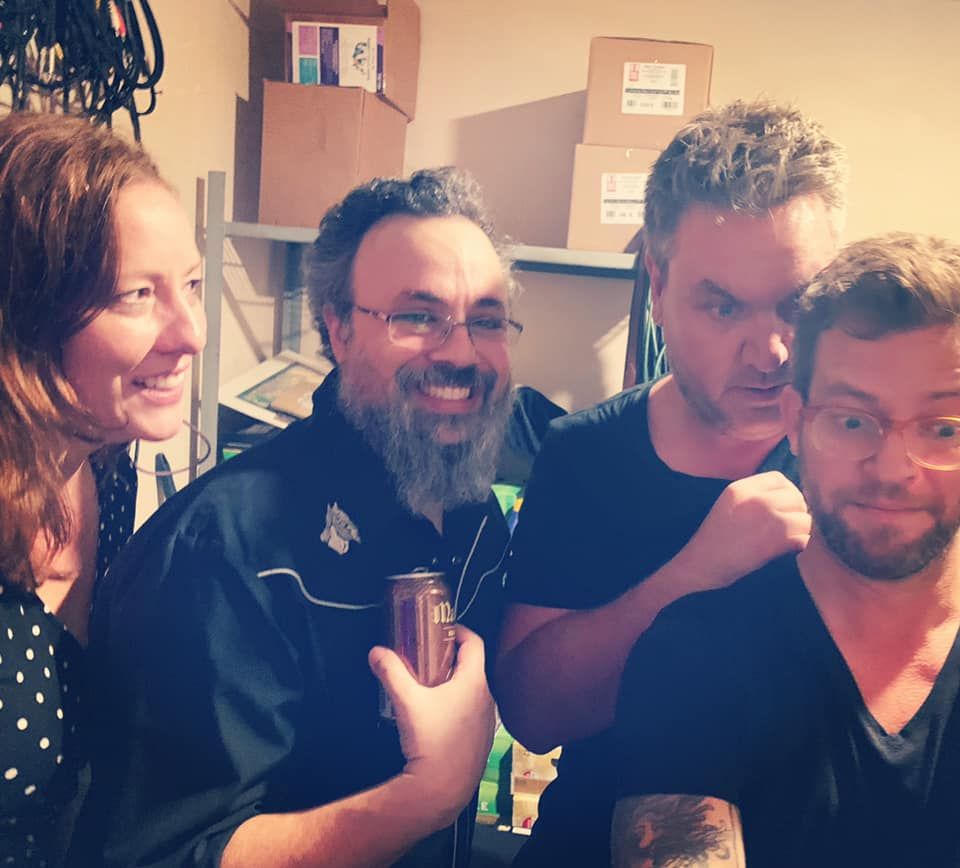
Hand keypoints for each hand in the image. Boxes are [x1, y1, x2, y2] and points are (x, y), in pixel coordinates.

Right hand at [369, 625, 495, 825]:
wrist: (441, 789)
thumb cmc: (431, 743)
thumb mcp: (406, 701)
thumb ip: (391, 672)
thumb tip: (377, 653)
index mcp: (474, 682)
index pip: (474, 642)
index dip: (459, 630)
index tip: (443, 630)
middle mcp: (486, 698)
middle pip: (472, 665)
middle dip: (450, 657)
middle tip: (428, 656)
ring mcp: (486, 720)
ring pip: (472, 690)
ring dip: (453, 682)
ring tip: (428, 685)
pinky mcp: (481, 739)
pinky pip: (471, 711)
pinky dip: (456, 704)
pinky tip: (435, 715)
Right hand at [681, 471, 809, 590]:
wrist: (703, 564)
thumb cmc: (715, 537)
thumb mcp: (728, 503)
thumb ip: (754, 495)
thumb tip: (790, 495)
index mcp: (742, 488)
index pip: (779, 479)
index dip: (785, 492)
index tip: (781, 507)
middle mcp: (758, 499)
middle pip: (796, 497)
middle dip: (795, 512)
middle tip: (785, 527)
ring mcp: (769, 519)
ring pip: (804, 519)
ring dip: (799, 530)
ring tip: (785, 539)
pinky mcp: (778, 541)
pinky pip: (804, 538)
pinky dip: (798, 546)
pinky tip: (785, 550)